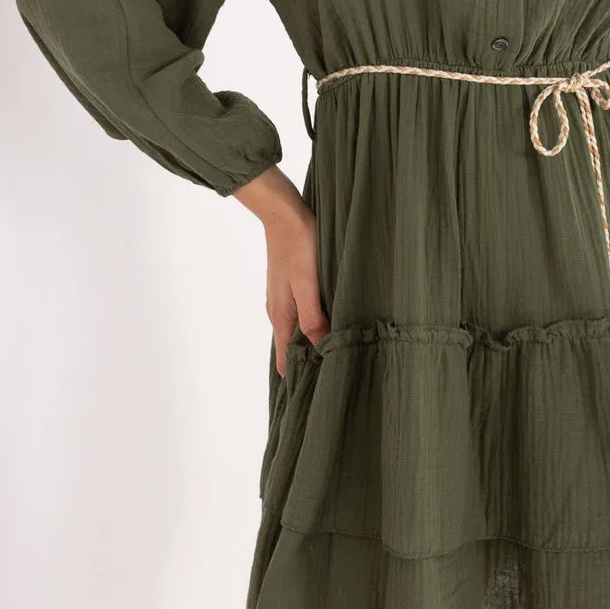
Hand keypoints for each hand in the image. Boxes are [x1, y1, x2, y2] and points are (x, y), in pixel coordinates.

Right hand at [264, 208, 329, 374]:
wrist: (284, 214)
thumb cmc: (298, 247)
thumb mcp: (308, 285)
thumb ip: (312, 318)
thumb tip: (321, 350)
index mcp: (281, 317)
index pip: (284, 360)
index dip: (297, 378)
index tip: (314, 394)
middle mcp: (278, 311)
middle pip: (289, 348)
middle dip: (306, 364)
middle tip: (331, 378)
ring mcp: (281, 297)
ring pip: (294, 330)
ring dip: (308, 343)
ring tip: (331, 356)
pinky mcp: (288, 284)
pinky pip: (298, 313)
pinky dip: (309, 324)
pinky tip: (324, 321)